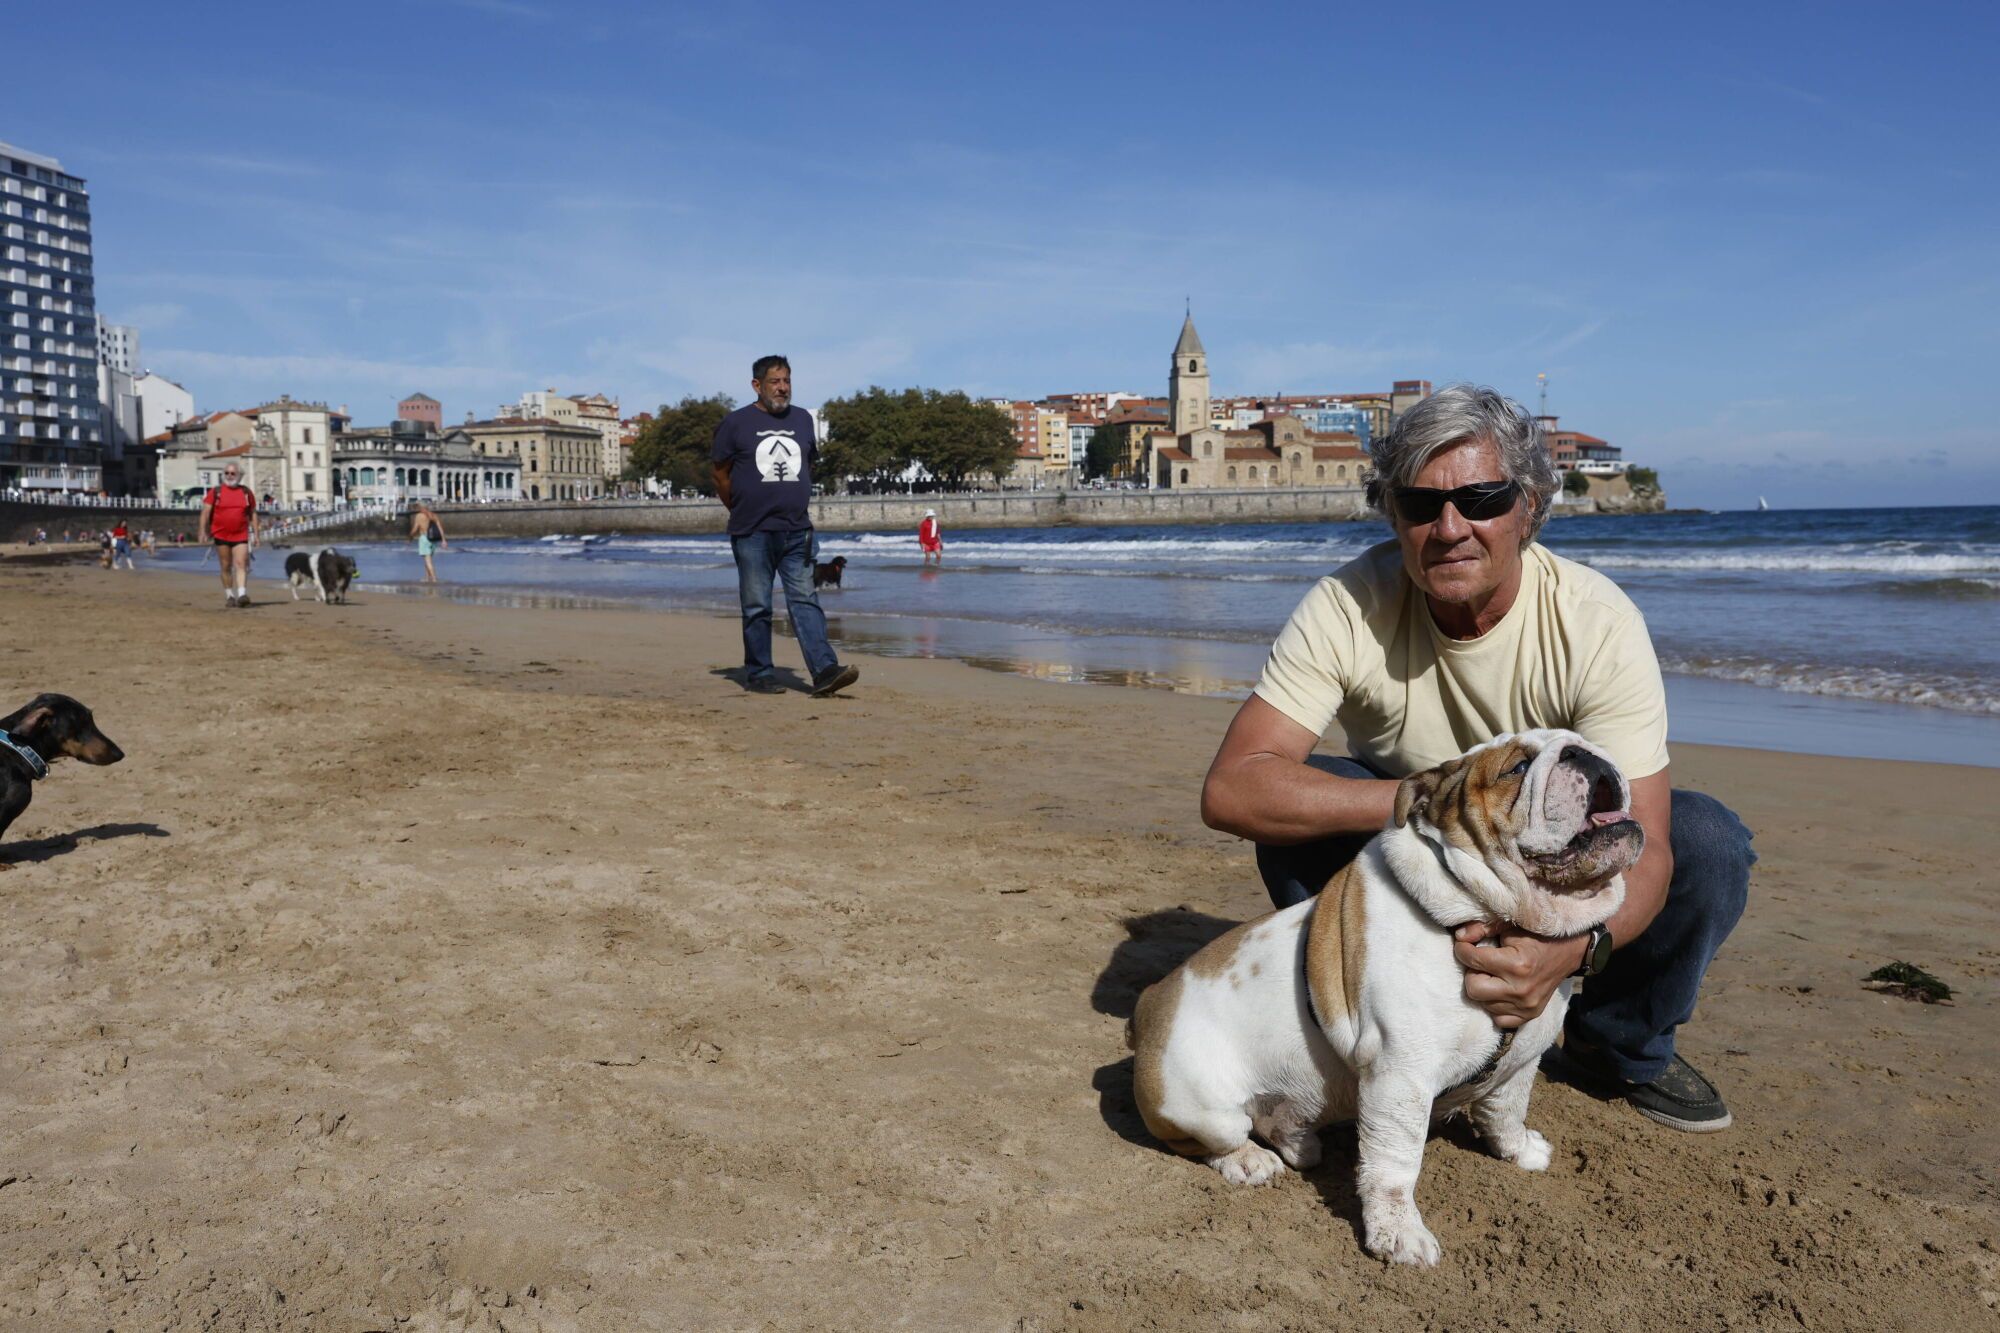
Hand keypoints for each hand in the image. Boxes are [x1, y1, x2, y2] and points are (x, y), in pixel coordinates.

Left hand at [1452, 922, 1589, 1029]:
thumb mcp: (1511, 925)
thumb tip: (1459, 937)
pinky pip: (1499, 1019)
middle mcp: (1521, 990)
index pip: (1473, 961)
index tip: (1464, 945)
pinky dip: (1495, 1006)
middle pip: (1473, 989)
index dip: (1463, 950)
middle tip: (1480, 963)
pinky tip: (1500, 991)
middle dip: (1472, 973)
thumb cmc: (1537, 935)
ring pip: (1483, 1004)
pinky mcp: (1530, 1015)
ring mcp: (1526, 1006)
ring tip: (1493, 975)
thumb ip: (1483, 928)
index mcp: (1516, 964)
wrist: (1569, 952)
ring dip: (1483, 988)